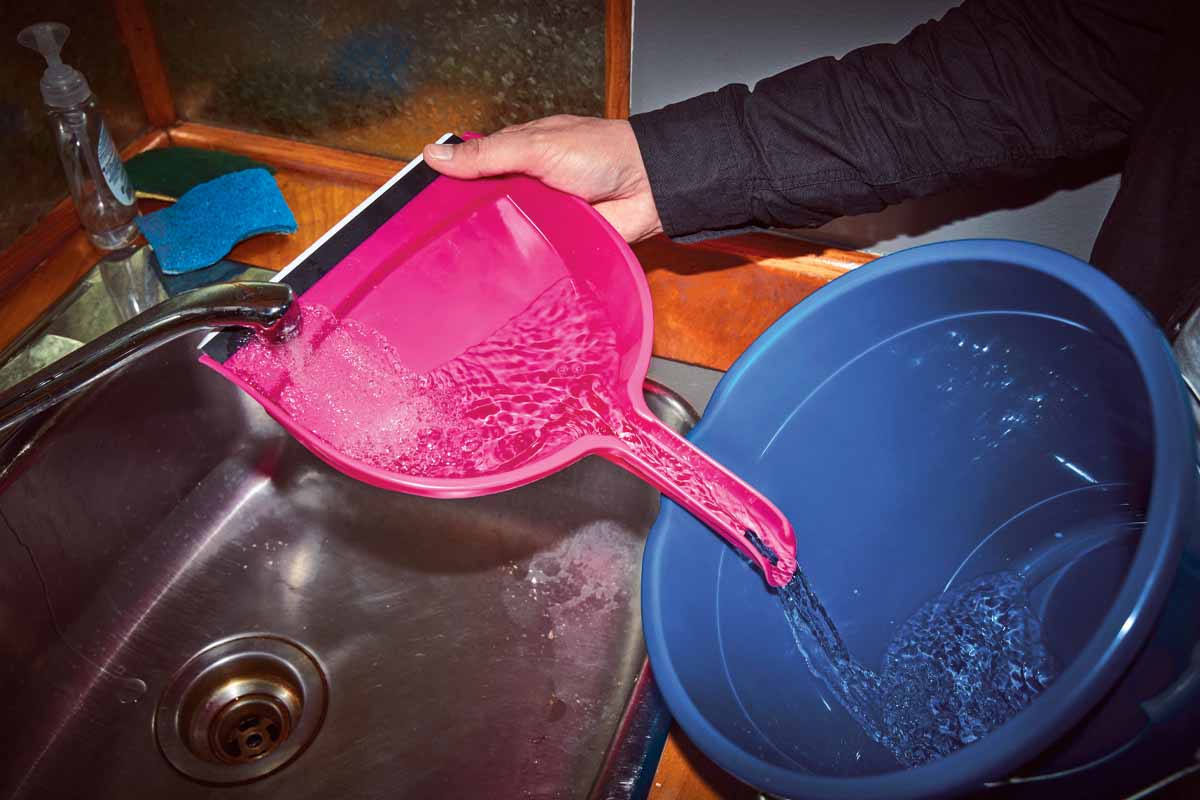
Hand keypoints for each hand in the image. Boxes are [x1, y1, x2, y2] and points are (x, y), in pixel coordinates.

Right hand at [422, 116, 662, 242]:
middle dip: (468, 221)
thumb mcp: (535, 146)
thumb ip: (486, 155)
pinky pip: (532, 256)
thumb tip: (435, 155)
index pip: (473, 169)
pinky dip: (520, 263)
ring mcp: (543, 216)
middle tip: (438, 241)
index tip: (420, 202)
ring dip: (494, 244)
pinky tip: (499, 274)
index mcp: (519, 154)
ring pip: (507, 234)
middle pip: (486, 206)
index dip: (449, 184)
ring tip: (461, 262)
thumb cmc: (602, 153)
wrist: (649, 186)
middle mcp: (528, 186)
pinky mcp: (559, 244)